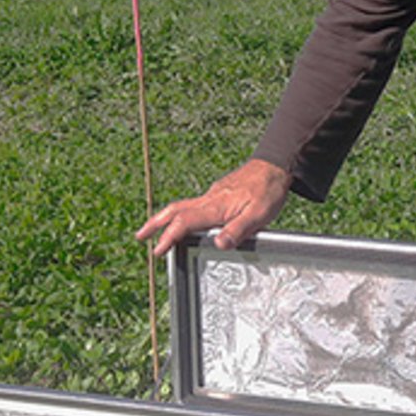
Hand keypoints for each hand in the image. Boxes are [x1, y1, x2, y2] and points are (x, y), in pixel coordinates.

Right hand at [136, 159, 291, 257]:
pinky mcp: (218, 194)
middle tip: (140, 236)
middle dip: (155, 224)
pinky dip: (181, 213)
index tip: (157, 249)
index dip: (169, 236)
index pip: (185, 222)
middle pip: (174, 210)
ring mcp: (213, 195)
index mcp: (216, 206)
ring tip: (154, 229)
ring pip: (182, 206)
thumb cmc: (268, 189)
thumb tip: (218, 244)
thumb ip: (238, 230)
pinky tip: (186, 220)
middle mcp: (210, 199)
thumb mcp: (259, 214)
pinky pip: (194, 204)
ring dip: (165, 218)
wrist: (276, 165)